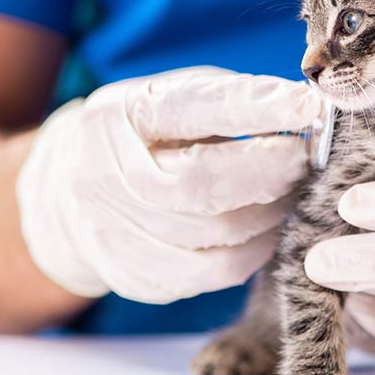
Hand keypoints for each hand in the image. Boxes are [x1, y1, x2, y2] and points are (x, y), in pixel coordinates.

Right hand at [16, 67, 321, 303]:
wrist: (66, 194)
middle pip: (200, 185)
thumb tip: (307, 112)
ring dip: (271, 215)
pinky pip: (213, 272)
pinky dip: (254, 251)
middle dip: (270, 172)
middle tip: (308, 160)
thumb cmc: (143, 137)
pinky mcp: (134, 275)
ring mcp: (114, 231)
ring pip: (216, 236)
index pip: (192, 109)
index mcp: (120, 116)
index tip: (309, 107)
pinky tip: (266, 230)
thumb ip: (230, 101)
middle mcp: (105, 174)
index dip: (256, 108)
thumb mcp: (171, 99)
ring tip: (293, 194)